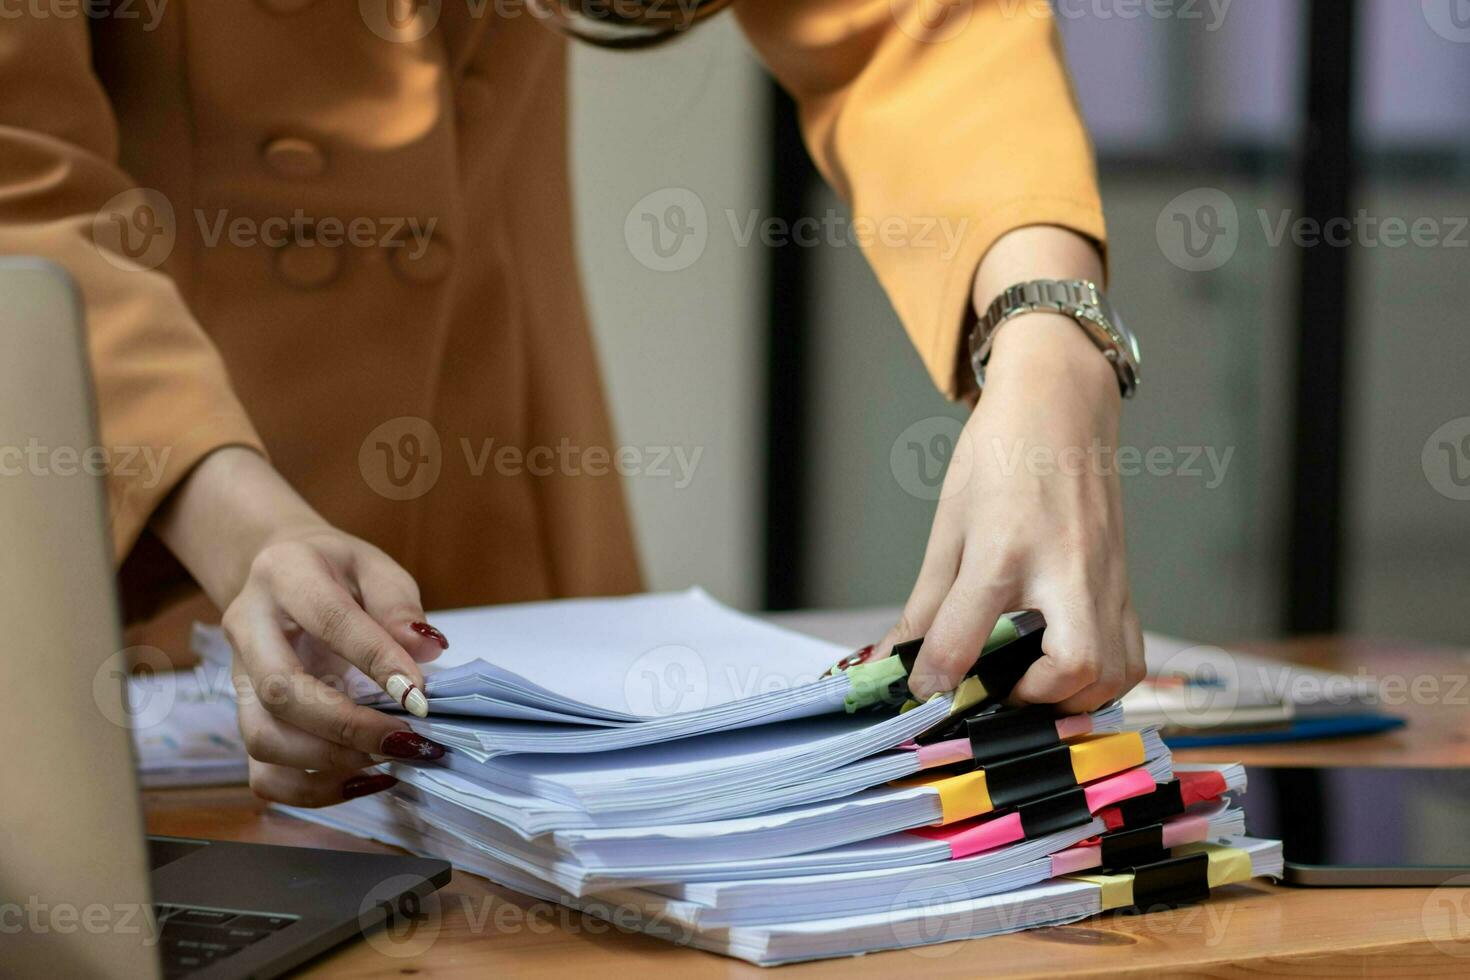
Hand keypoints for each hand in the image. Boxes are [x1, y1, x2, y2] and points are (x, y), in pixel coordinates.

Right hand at [152, 448, 448, 805]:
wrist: (278, 570)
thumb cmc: (335, 570)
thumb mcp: (374, 566)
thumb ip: (399, 605)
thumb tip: (426, 649)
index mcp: (285, 575)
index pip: (329, 619)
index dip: (376, 660)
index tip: (419, 696)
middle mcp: (248, 627)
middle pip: (280, 691)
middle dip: (348, 726)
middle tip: (406, 740)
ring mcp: (238, 678)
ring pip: (263, 739)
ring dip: (330, 761)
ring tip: (388, 758)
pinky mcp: (244, 717)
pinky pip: (262, 773)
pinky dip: (312, 789)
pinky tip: (363, 780)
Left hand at [877, 227, 1143, 710]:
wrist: (1062, 406)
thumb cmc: (1000, 455)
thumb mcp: (950, 525)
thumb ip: (926, 604)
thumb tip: (893, 661)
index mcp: (1006, 548)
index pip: (969, 635)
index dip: (937, 679)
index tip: (922, 696)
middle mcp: (1066, 569)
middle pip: (1071, 665)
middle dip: (1031, 700)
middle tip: (993, 690)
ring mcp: (1106, 580)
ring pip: (1110, 673)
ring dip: (1069, 700)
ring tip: (1028, 686)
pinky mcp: (1127, 586)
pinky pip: (1131, 657)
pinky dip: (1101, 683)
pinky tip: (1065, 674)